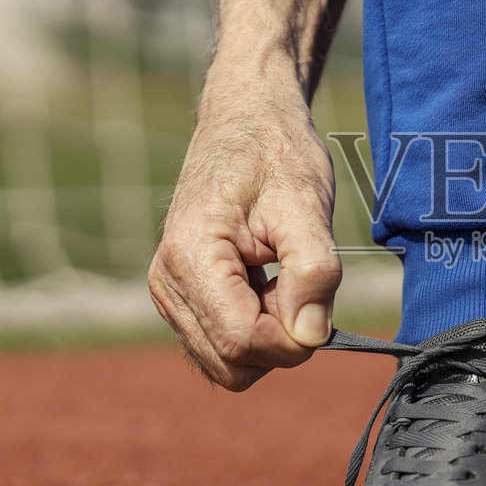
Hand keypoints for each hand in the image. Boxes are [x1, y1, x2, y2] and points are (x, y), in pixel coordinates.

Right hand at [149, 83, 341, 390]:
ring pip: (228, 363)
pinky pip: (223, 345)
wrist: (245, 120)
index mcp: (189, 258)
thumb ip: (314, 272)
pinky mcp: (182, 299)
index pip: (242, 342)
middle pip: (231, 365)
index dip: (293, 338)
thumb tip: (312, 338)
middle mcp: (166, 283)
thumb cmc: (276, 153)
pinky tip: (268, 281)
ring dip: (268, 333)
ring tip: (281, 275)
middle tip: (298, 282)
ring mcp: (169, 294)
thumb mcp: (306, 203)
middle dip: (279, 339)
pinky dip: (257, 327)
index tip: (319, 300)